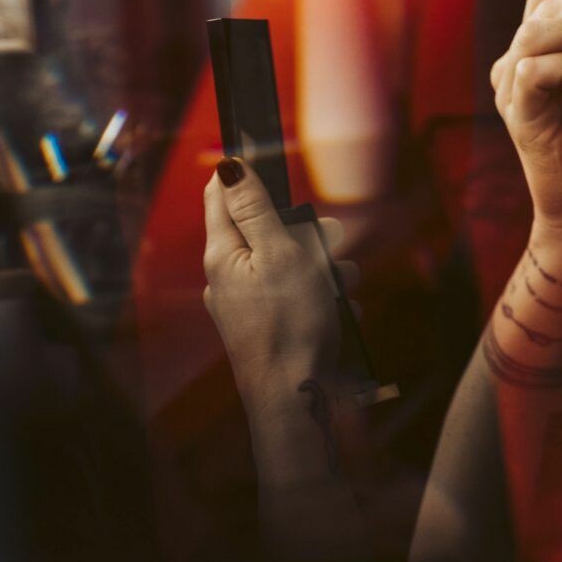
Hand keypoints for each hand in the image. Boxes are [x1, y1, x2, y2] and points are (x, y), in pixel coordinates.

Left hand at [202, 158, 356, 413]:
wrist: (295, 398)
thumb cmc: (290, 326)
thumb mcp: (280, 254)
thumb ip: (255, 208)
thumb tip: (228, 163)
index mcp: (223, 253)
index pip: (221, 194)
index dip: (246, 175)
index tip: (275, 170)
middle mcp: (228, 275)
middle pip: (268, 229)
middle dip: (307, 235)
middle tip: (329, 250)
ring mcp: (247, 302)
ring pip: (290, 263)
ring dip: (323, 270)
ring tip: (341, 291)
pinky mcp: (267, 324)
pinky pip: (297, 296)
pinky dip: (320, 300)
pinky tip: (337, 314)